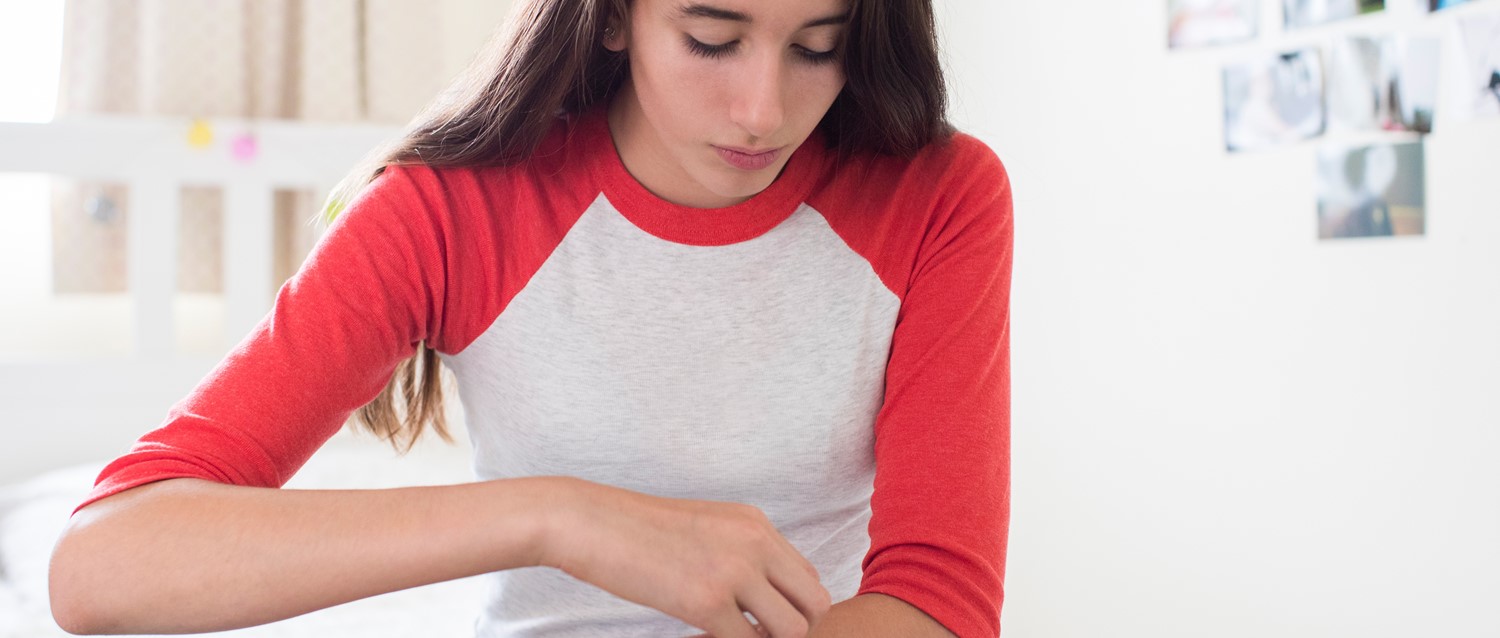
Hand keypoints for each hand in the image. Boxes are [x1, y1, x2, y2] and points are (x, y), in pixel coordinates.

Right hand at [539, 478, 830, 637]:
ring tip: (734, 637)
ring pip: (792, 630)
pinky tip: (704, 637)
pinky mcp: (705, 603)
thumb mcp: (705, 527)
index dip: (794, 609)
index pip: (809, 578)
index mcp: (756, 524)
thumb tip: (763, 598)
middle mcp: (755, 544)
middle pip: (815, 604)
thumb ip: (742, 554)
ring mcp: (733, 572)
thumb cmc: (638, 530)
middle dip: (795, 630)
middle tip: (757, 636)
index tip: (763, 622)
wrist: (590, 522)